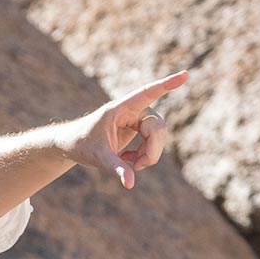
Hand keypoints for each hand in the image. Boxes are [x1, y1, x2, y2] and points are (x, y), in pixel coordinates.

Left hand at [64, 69, 186, 190]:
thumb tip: (130, 184)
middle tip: (137, 167)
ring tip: (129, 164)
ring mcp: (139, 117)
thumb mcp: (97, 158)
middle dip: (152, 150)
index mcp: (120, 108)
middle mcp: (133, 109)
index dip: (166, 85)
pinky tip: (129, 160)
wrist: (73, 145)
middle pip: (157, 127)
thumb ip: (115, 168)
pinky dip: (146, 155)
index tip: (185, 74)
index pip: (146, 93)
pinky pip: (155, 141)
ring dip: (149, 154)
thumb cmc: (81, 145)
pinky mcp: (141, 127)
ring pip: (159, 135)